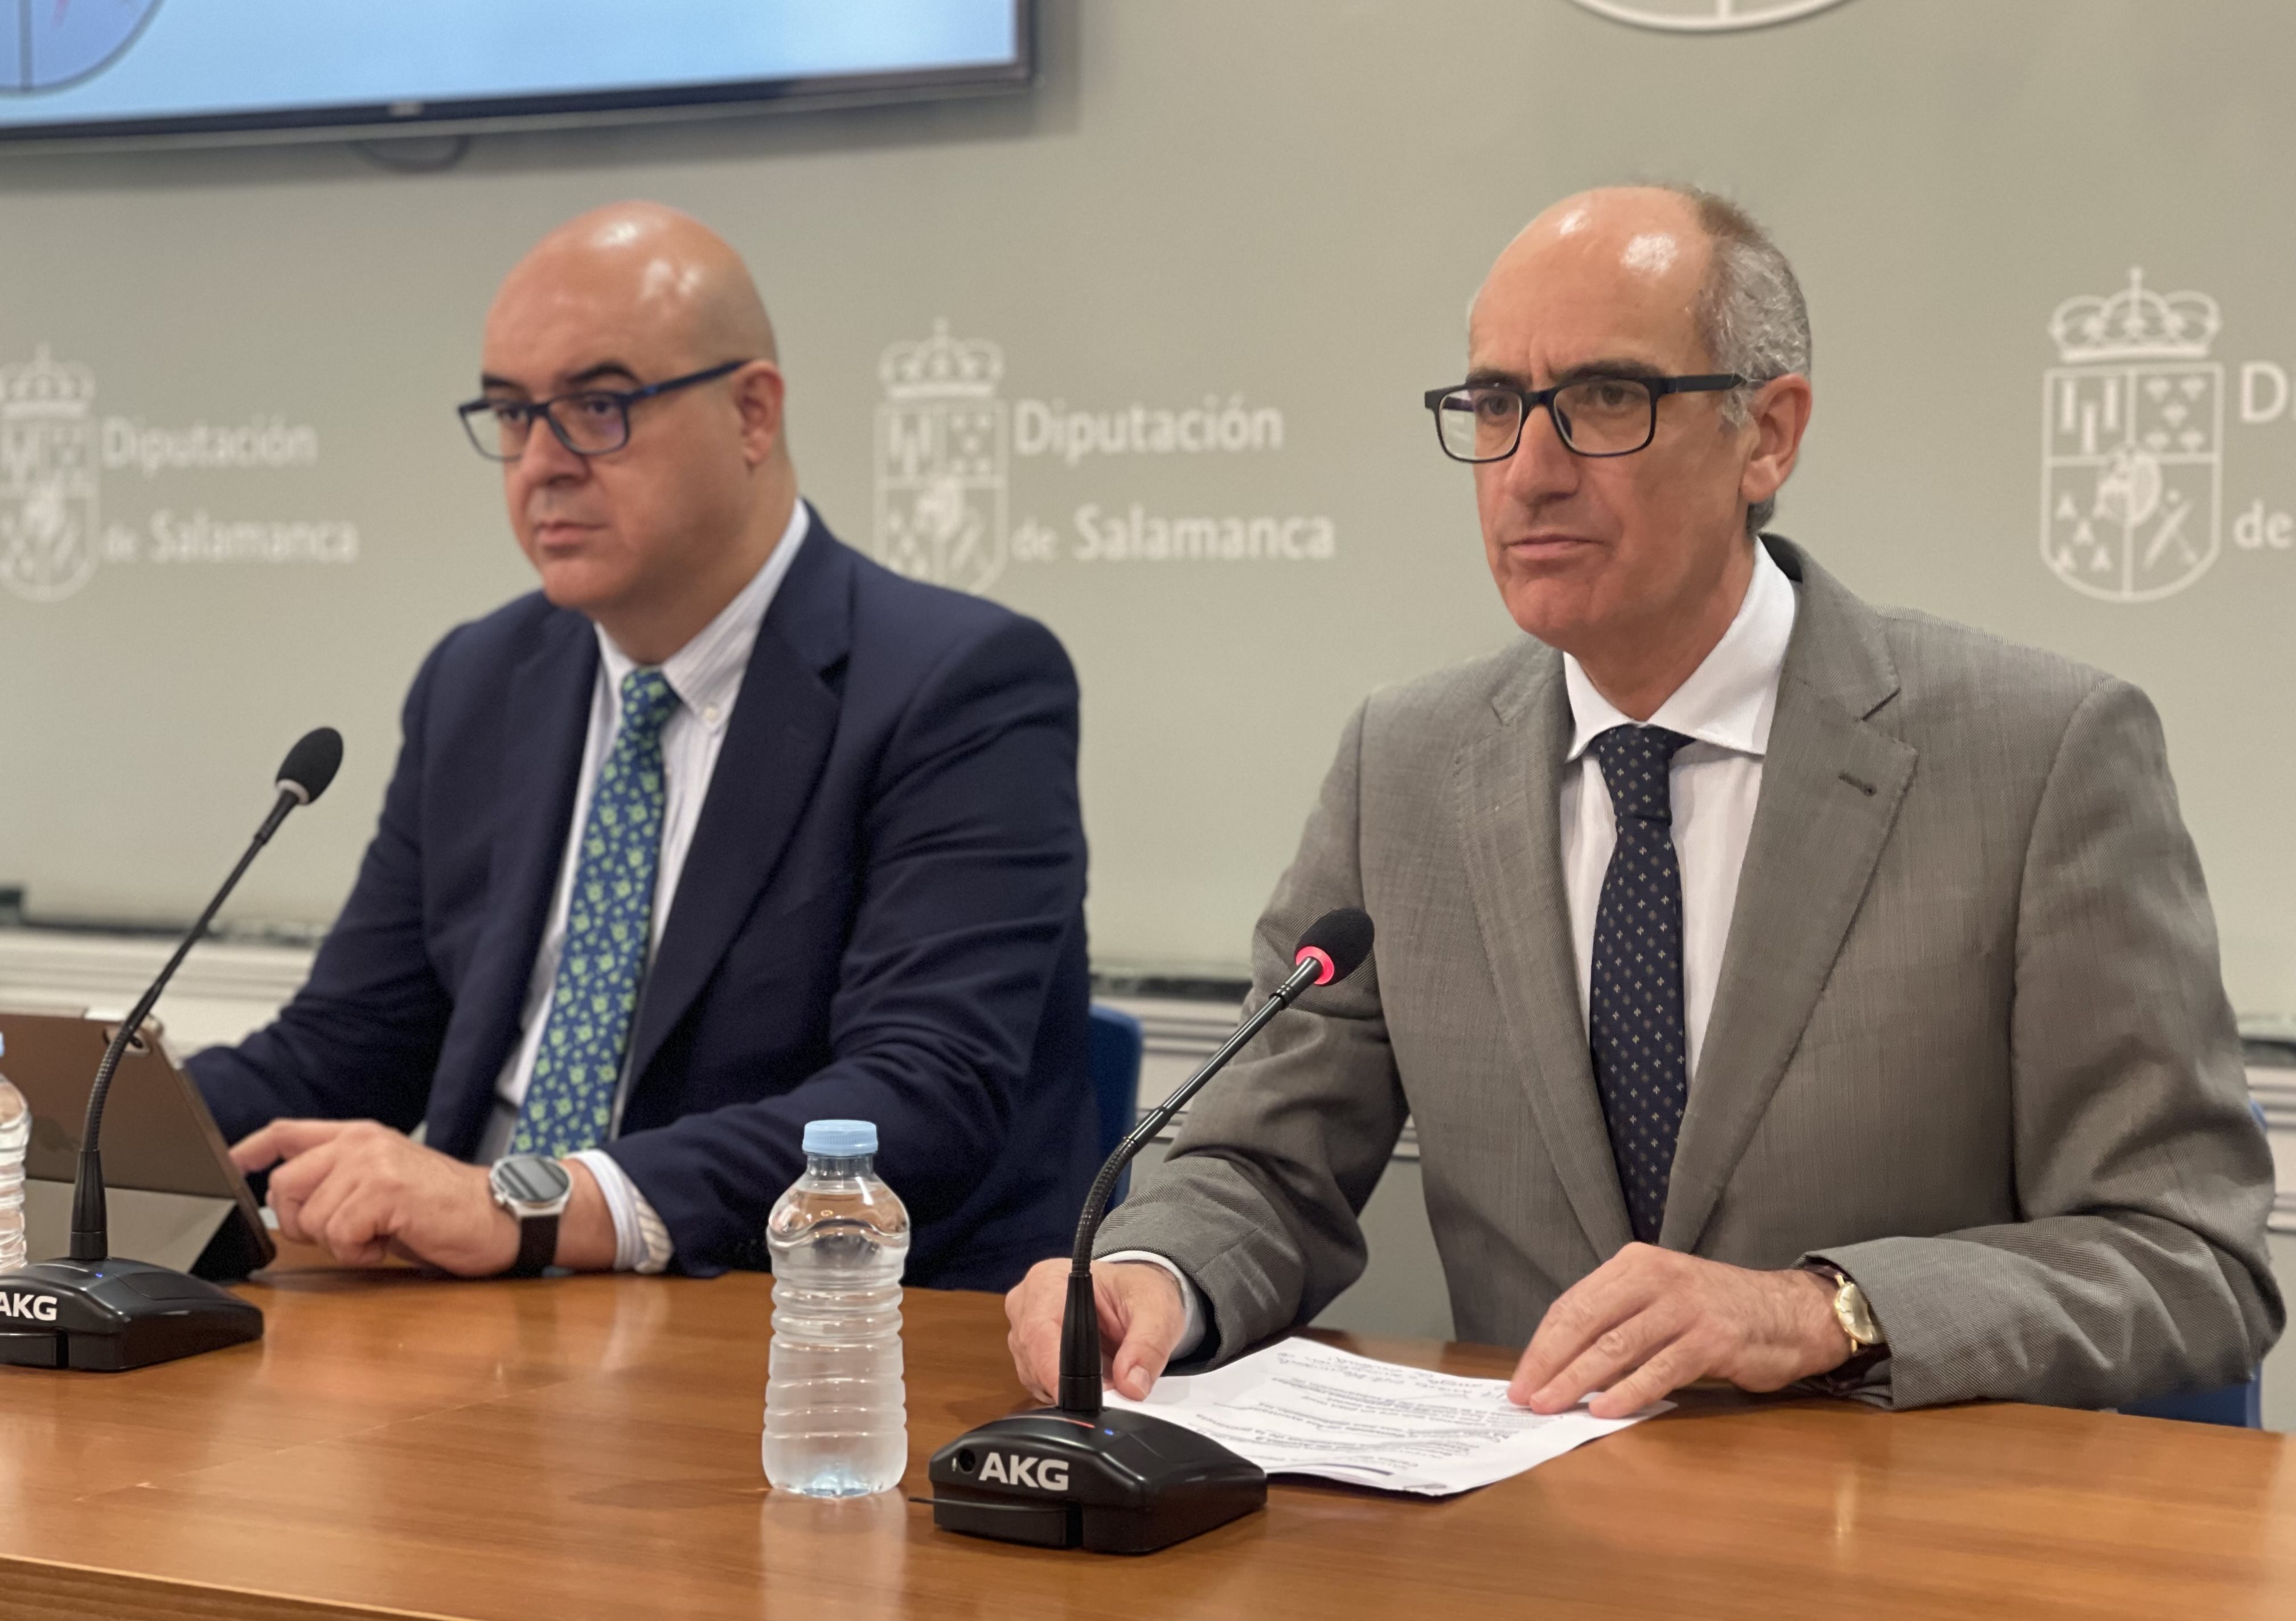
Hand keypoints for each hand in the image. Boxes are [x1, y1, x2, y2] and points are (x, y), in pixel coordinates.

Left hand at [229, 1120, 615, 1275]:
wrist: (501, 1215)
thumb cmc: (446, 1210)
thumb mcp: (387, 1184)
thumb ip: (343, 1181)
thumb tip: (291, 1205)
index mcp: (361, 1137)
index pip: (287, 1132)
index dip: (251, 1149)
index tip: (233, 1164)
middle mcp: (362, 1143)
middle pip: (285, 1185)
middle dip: (303, 1222)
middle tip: (345, 1233)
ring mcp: (374, 1164)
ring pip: (311, 1216)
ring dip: (338, 1242)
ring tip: (379, 1237)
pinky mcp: (386, 1191)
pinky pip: (339, 1233)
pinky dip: (358, 1251)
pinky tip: (388, 1244)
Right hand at [1005, 1258, 1186, 1403]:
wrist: (1137, 1295)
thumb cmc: (1140, 1292)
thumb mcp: (1157, 1311)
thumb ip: (1147, 1347)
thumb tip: (1131, 1384)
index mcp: (1048, 1282)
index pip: (1039, 1333)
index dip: (1058, 1371)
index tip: (1085, 1399)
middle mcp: (1027, 1305)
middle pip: (1034, 1361)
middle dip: (1072, 1385)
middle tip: (1112, 1390)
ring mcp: (1025, 1331)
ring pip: (1035, 1378)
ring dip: (1071, 1389)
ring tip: (1107, 1376)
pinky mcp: (1031, 1354)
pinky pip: (1041, 1384)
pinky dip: (1068, 1390)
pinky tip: (1093, 1379)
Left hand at [1508, 1244, 1847, 1418]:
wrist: (1789, 1312)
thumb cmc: (1715, 1311)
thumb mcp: (1659, 1299)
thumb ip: (1617, 1320)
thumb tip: (1561, 1364)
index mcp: (1634, 1265)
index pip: (1573, 1304)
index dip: (1542, 1344)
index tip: (1521, 1378)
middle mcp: (1656, 1277)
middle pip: (1585, 1322)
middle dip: (1549, 1363)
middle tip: (1526, 1398)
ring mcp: (1684, 1307)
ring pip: (1616, 1346)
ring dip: (1578, 1381)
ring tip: (1553, 1407)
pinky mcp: (1711, 1338)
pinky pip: (1658, 1369)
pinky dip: (1628, 1392)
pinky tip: (1604, 1410)